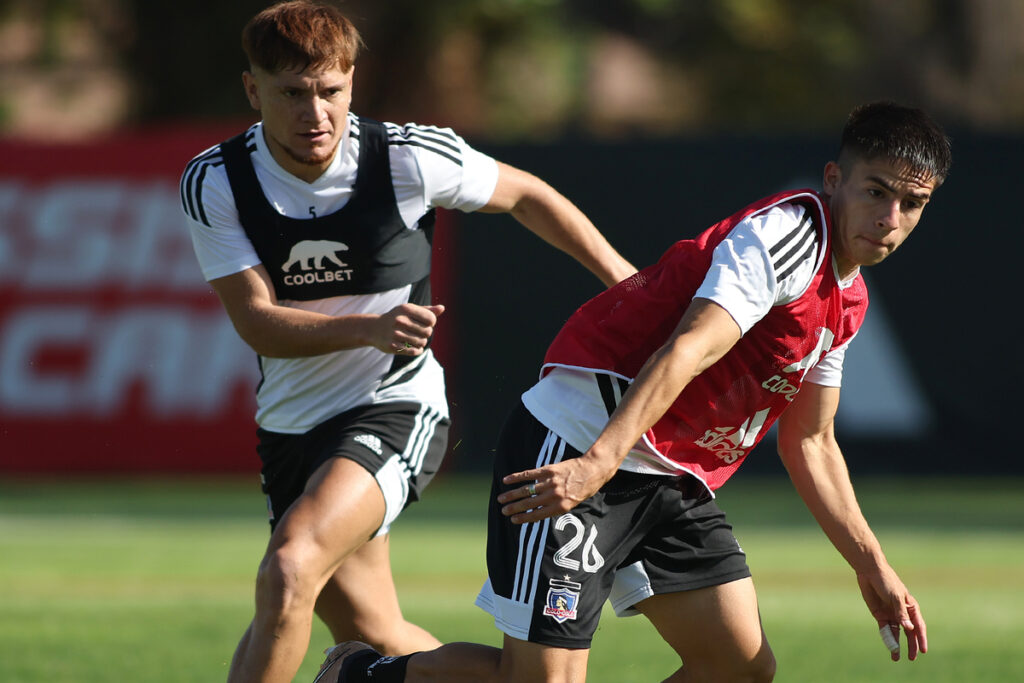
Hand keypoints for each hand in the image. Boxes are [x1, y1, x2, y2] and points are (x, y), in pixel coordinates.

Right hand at [370, 303, 443, 354]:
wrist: (374, 329)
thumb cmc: (396, 318)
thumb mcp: (409, 311)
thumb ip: (426, 310)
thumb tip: (442, 308)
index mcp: (406, 309)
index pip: (431, 319)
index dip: (431, 322)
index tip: (425, 323)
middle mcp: (400, 320)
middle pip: (428, 332)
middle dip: (426, 333)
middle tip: (419, 332)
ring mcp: (396, 334)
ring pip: (422, 342)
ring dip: (421, 342)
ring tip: (415, 339)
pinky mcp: (393, 346)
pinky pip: (414, 351)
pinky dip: (417, 350)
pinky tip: (414, 347)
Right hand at [498, 456, 615, 523]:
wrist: (593, 469)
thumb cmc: (585, 488)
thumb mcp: (573, 503)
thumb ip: (556, 507)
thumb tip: (538, 510)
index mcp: (561, 507)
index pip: (537, 515)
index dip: (523, 518)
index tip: (513, 520)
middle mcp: (554, 496)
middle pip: (529, 503)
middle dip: (514, 508)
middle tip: (503, 511)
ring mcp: (551, 482)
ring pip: (526, 490)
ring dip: (512, 495)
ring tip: (502, 499)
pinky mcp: (549, 470)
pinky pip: (529, 475)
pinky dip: (517, 477)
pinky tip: (507, 480)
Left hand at [856, 569, 927, 660]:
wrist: (870, 572)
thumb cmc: (887, 581)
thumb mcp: (896, 597)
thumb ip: (901, 613)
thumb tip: (909, 629)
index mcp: (911, 607)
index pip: (918, 626)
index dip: (921, 638)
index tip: (923, 650)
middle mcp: (902, 613)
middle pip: (909, 633)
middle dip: (911, 645)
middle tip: (911, 658)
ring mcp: (891, 615)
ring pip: (896, 633)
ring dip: (897, 645)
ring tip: (896, 657)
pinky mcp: (880, 615)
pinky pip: (885, 629)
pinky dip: (888, 638)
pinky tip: (889, 647)